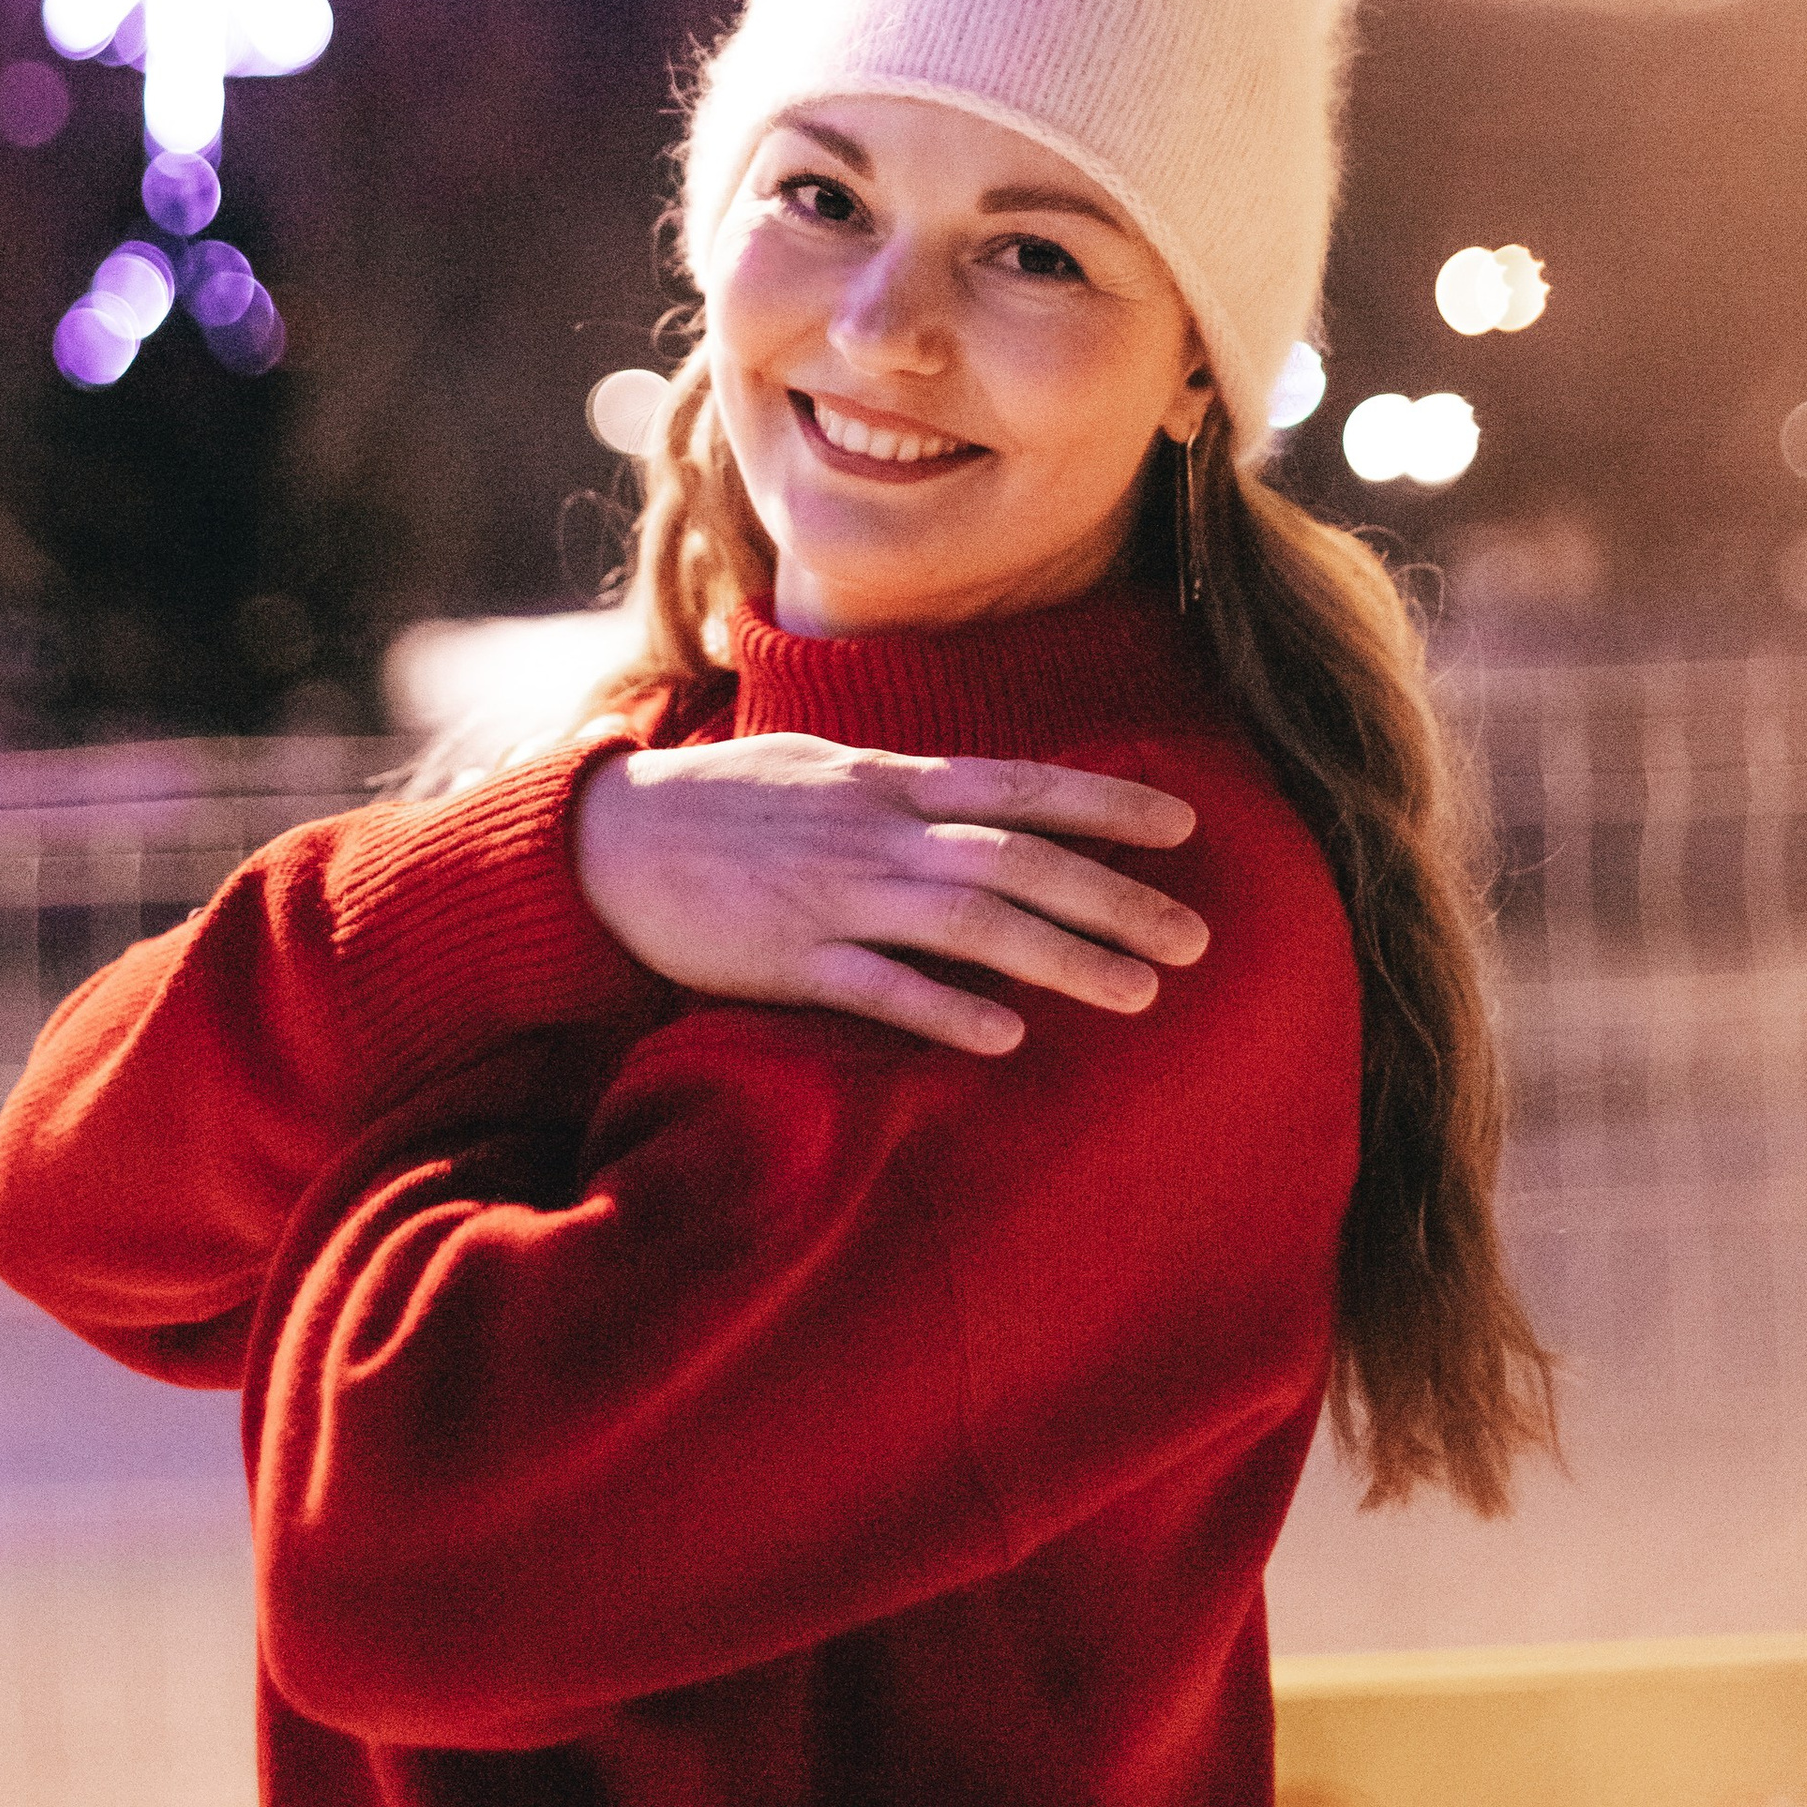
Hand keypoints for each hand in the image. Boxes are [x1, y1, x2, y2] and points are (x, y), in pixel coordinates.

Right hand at [571, 732, 1208, 1056]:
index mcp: (888, 781)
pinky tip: (1007, 1037)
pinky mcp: (787, 961)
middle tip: (1197, 940)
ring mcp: (834, 897)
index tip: (1186, 828)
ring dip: (1062, 957)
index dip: (1105, 805)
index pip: (1021, 786)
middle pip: (1018, 862)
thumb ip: (908, 789)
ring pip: (970, 925)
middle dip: (1115, 898)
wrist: (609, 838)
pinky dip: (945, 1010)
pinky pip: (878, 989)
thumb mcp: (825, 769)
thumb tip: (992, 802)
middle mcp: (876, 833)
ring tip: (1140, 992)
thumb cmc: (727, 803)